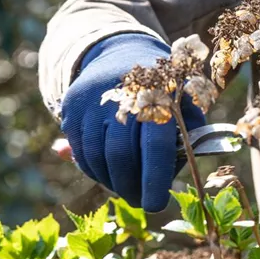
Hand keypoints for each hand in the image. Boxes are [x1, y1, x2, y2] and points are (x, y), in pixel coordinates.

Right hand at [61, 33, 204, 210]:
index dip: (154, 178)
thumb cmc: (165, 90)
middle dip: (130, 186)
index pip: (155, 144)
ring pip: (96, 157)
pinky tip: (107, 172)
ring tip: (126, 187)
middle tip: (141, 201)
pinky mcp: (72, 107)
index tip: (156, 205)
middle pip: (120, 156)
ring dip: (110, 182)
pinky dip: (93, 170)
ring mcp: (92, 101)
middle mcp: (122, 96)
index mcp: (158, 96)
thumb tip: (170, 177)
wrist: (121, 53)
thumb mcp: (187, 105)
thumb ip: (188, 140)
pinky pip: (79, 151)